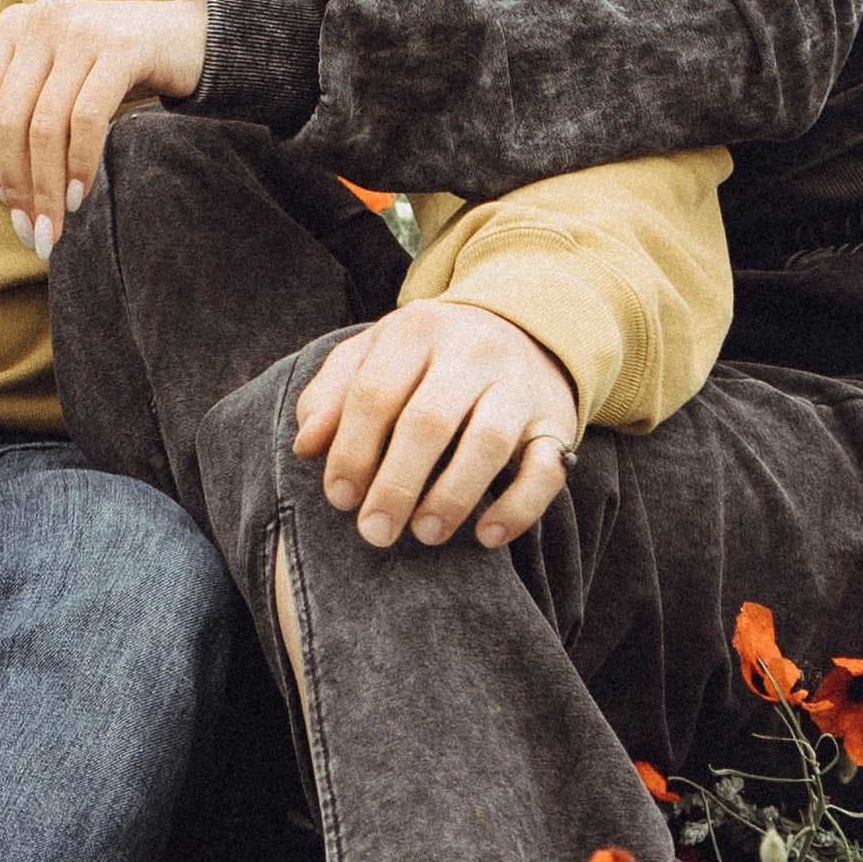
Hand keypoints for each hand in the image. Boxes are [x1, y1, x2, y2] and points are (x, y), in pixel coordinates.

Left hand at [0, 0, 210, 254]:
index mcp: (13, 28)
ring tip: (55, 226)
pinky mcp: (120, 46)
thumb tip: (5, 192)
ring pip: (44, 127)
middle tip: (33, 232)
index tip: (7, 204)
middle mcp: (39, 21)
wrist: (191, 38)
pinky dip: (80, 165)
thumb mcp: (63, 83)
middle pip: (8, 122)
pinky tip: (81, 194)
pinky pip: (87, 119)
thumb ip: (29, 115)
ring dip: (47, 188)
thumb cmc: (118, 72)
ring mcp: (79, 30)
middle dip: (19, 187)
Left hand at [292, 302, 578, 552]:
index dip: (351, 450)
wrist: (523, 326)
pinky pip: (545, 468)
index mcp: (417, 330)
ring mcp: (519, 383)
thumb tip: (306, 446)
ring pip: (488, 442)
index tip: (339, 498)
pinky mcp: (556, 420)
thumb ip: (334, 394)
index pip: (374, 393)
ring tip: (425, 533)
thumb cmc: (430, 356)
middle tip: (374, 532)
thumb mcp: (376, 355)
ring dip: (452, 497)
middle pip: (428, 421)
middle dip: (395, 484)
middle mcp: (472, 350)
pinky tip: (486, 535)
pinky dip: (517, 508)